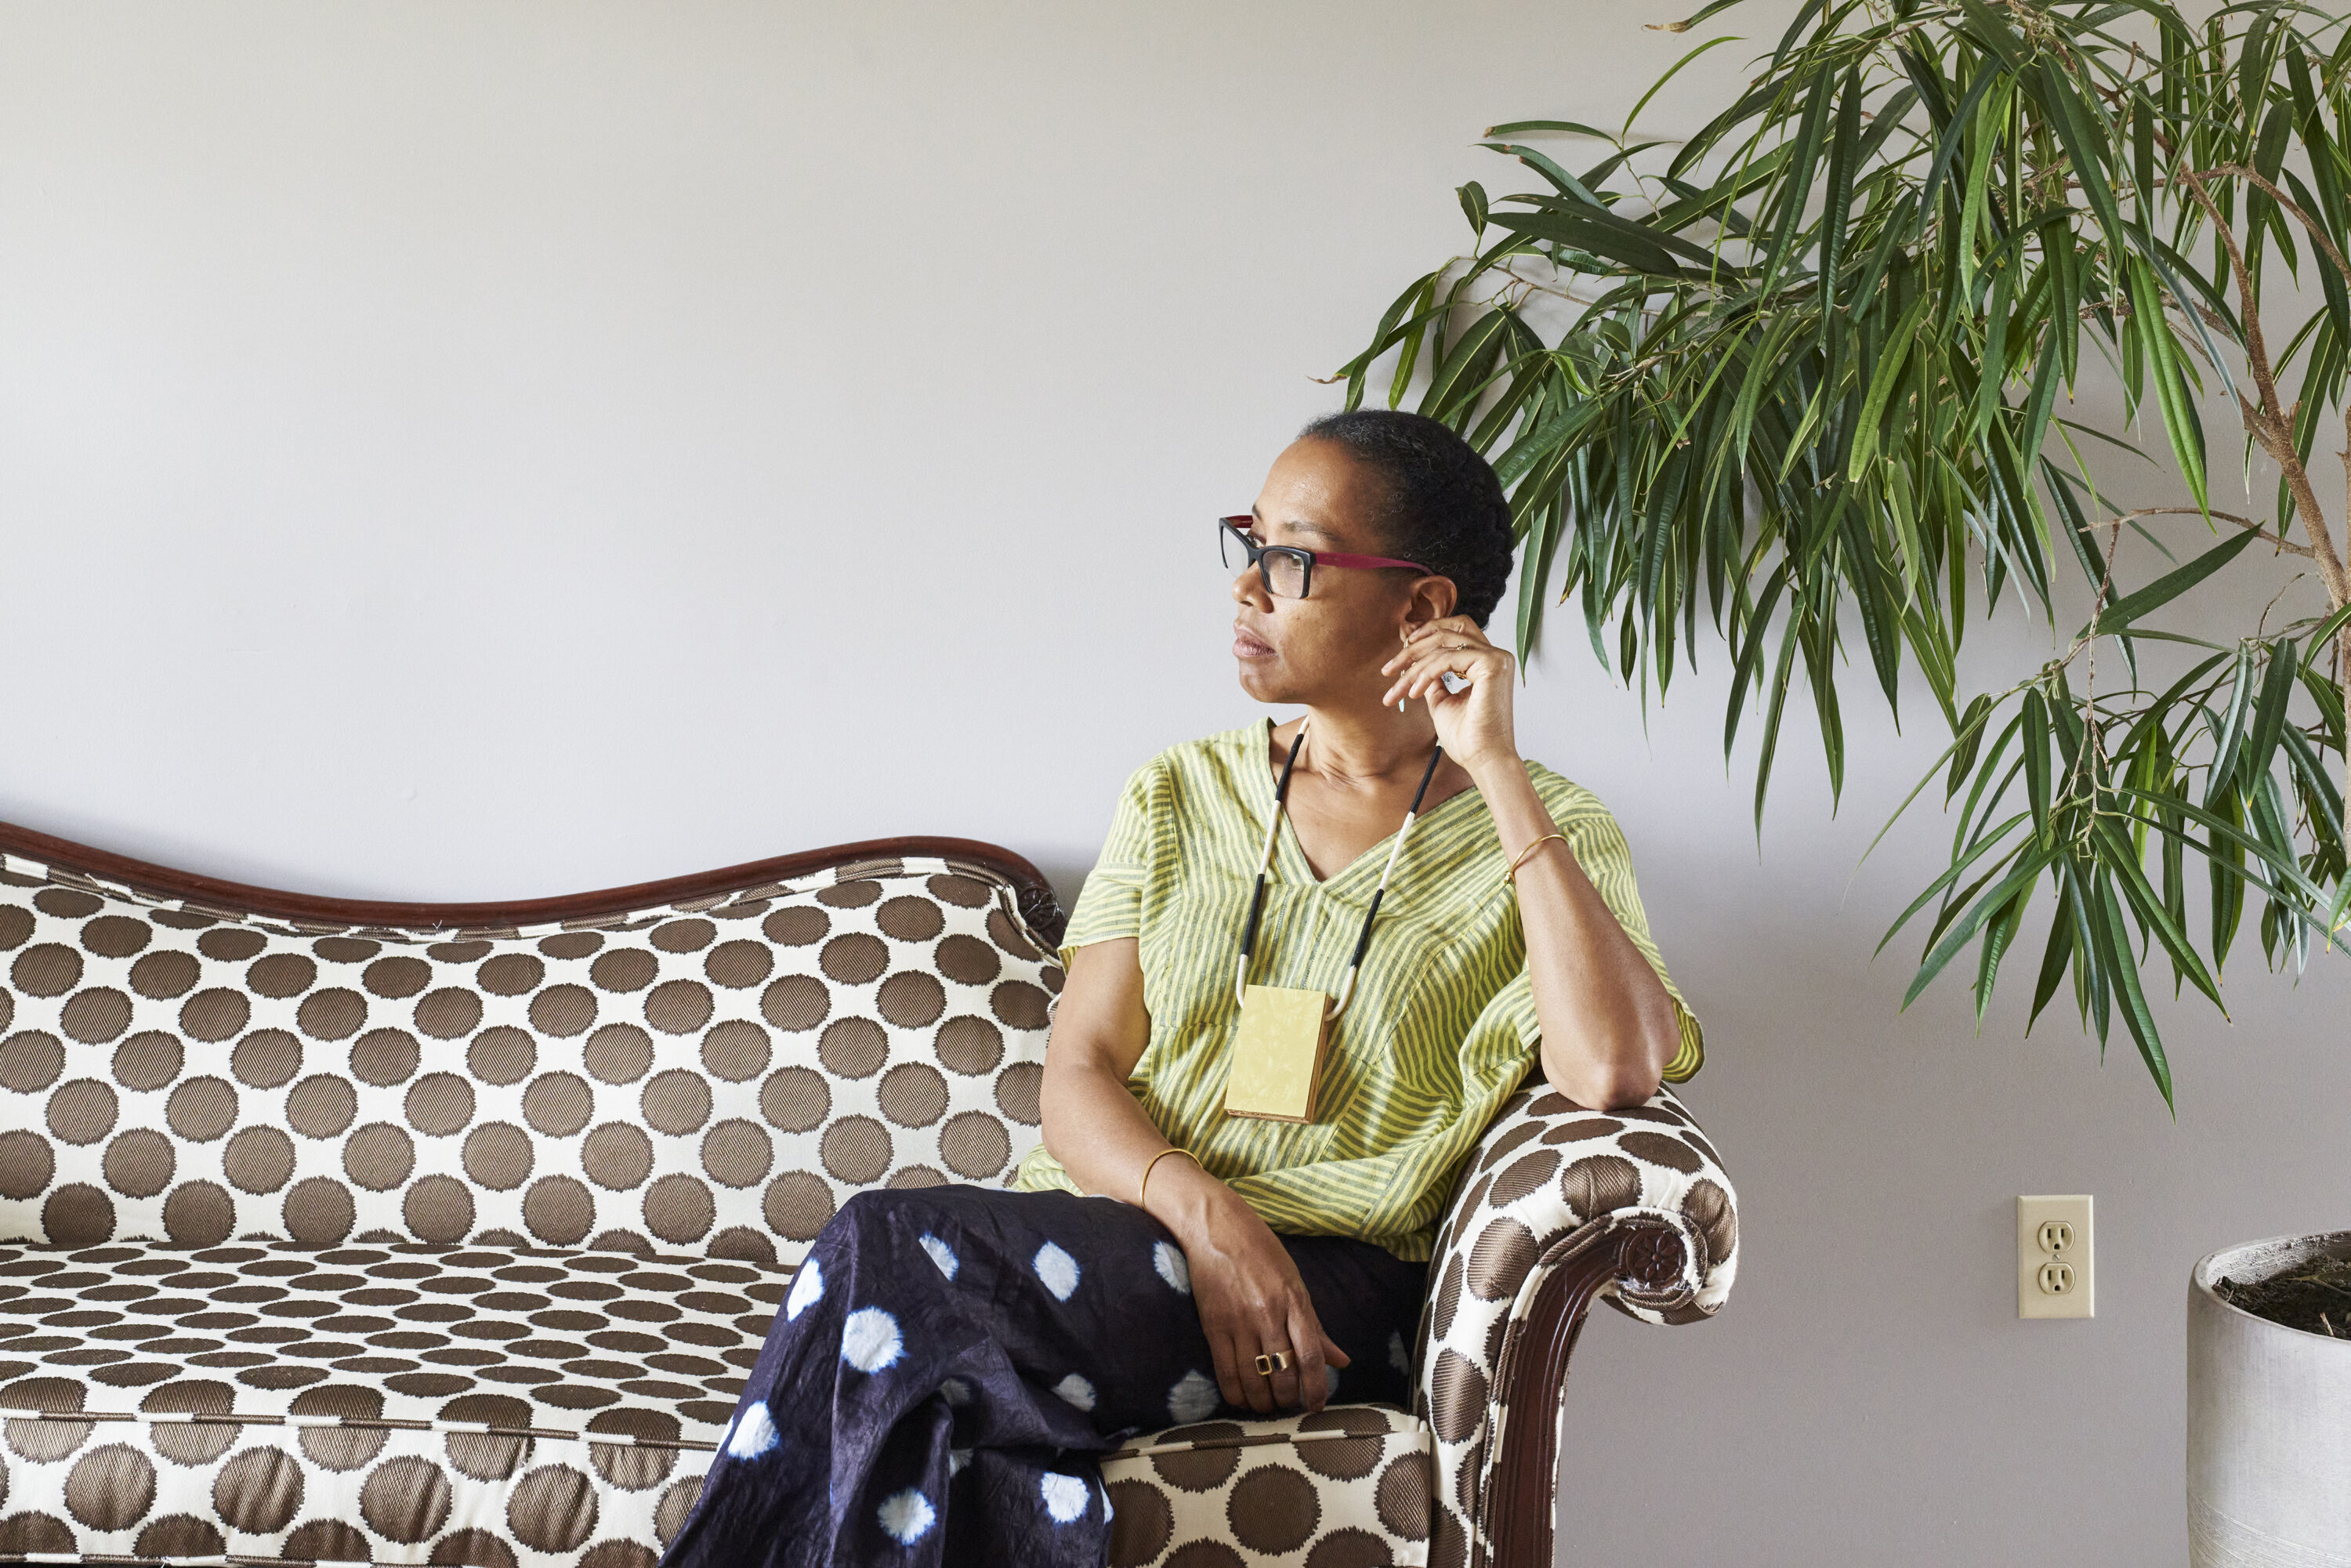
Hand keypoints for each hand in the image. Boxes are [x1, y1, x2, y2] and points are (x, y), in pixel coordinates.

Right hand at [1173, 1188, 1349, 1414]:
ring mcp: (1239, 1321)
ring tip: (1267, 1407)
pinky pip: (1226, 1372)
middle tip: (1289, 1406)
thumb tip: (1342, 1360)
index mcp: (1294, 1301)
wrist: (1216, 1226)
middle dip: (1289, 1400)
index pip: (1311, 1357)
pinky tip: (1242, 1400)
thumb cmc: (1260, 1251)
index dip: (1317, 1388)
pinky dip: (1236, 1394)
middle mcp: (1268, 1314)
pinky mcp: (1213, 1326)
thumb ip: (1316, 1327)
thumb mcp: (1295, 1283)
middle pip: (1284, 1374)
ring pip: (1255, 1379)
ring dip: (1263, 1403)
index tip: (1317, 1405)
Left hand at [1379, 615, 1518, 773]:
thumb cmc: (1467, 739)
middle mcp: (1495, 656)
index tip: (1399, 659)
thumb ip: (1434, 682)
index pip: (1455, 631)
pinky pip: (1448, 659)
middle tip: (1388, 670)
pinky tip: (1413, 693)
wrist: (1484, 760)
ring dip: (1414, 665)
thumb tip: (1418, 669)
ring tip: (1397, 690)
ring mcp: (1496, 658)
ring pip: (1444, 644)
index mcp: (1487, 663)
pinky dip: (1426, 673)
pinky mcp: (1492, 665)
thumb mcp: (1443, 703)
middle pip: (1448, 630)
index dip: (1425, 636)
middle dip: (1414, 647)